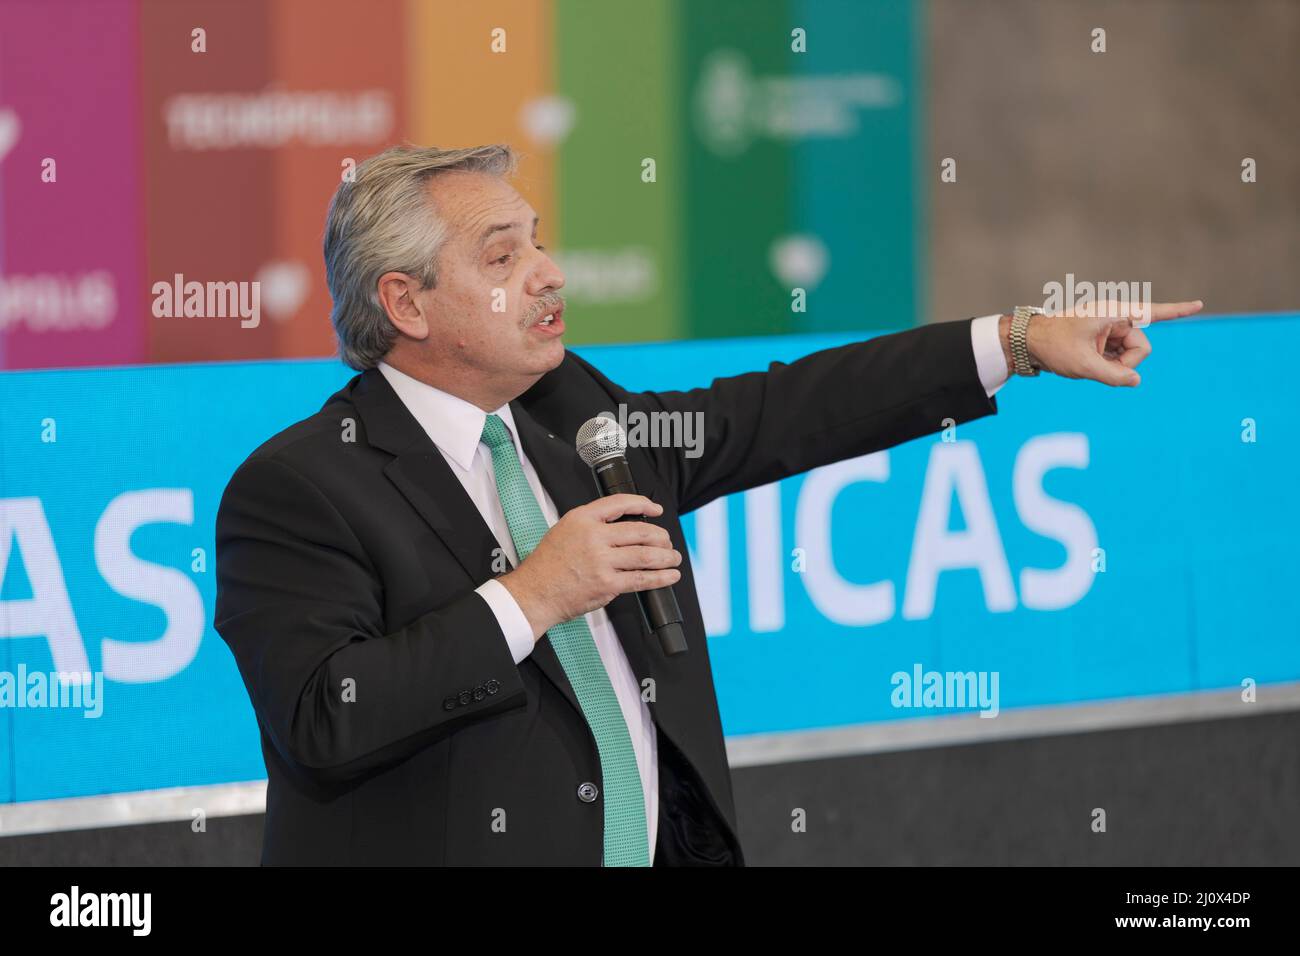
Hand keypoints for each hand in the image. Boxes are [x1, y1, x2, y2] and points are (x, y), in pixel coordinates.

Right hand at [498, 494, 682, 639]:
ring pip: (646, 554)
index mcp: (582, 519)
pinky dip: (661, 578)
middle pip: (640, 531)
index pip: (620, 503)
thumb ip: (592, 525)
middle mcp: (593, 536)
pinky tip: (669, 576)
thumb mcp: (564, 530)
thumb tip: (624, 527)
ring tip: (674, 558)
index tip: (656, 509)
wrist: (534, 593)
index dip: (644, 504)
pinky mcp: (607, 584)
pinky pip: (642, 579)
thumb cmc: (547, 566)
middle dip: (661, 536)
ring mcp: (601, 561)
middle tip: (667, 542)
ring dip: (666, 557)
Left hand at [1001, 299, 1202, 386]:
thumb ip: (1114, 376)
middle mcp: (1115, 318)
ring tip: (1088, 362)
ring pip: (1130, 355)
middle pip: (1141, 347)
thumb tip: (1136, 381)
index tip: (1200, 305)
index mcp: (1113, 313)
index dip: (1178, 311)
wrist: (1028, 342)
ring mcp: (1109, 329)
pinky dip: (1108, 364)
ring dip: (1114, 365)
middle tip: (1098, 366)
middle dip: (1126, 362)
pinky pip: (1118, 357)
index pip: (1152, 313)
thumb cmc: (1053, 347)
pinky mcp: (1104, 339)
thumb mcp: (1084, 365)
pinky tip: (1090, 362)